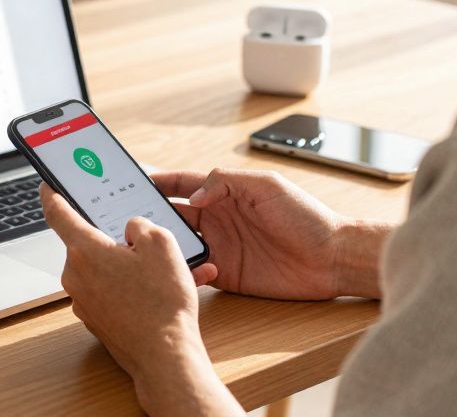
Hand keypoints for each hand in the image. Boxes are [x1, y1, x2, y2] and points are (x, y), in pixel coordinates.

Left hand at [40, 183, 241, 416]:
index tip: (48, 184)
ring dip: (125, 265)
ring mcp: (83, 300)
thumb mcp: (162, 244)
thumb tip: (131, 229)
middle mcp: (76, 275)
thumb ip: (140, 224)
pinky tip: (154, 292)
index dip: (52, 193)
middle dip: (112, 238)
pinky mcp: (95, 318)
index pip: (57, 213)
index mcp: (85, 250)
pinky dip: (127, 287)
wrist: (165, 356)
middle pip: (88, 242)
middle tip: (140, 240)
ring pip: (101, 269)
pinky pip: (108, 291)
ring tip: (160, 271)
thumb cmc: (162, 302)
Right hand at [153, 168, 386, 299]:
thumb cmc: (305, 216)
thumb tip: (193, 196)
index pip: (183, 185)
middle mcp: (219, 219)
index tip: (132, 182)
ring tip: (140, 244)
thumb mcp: (266, 186)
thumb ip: (225, 182)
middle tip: (124, 217)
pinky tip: (175, 268)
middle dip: (149, 214)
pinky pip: (195, 271)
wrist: (332, 258)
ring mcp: (222, 247)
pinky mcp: (227, 274)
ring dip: (161, 243)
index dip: (158, 182)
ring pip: (179, 244)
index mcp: (226, 194)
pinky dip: (181, 269)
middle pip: (174, 215)